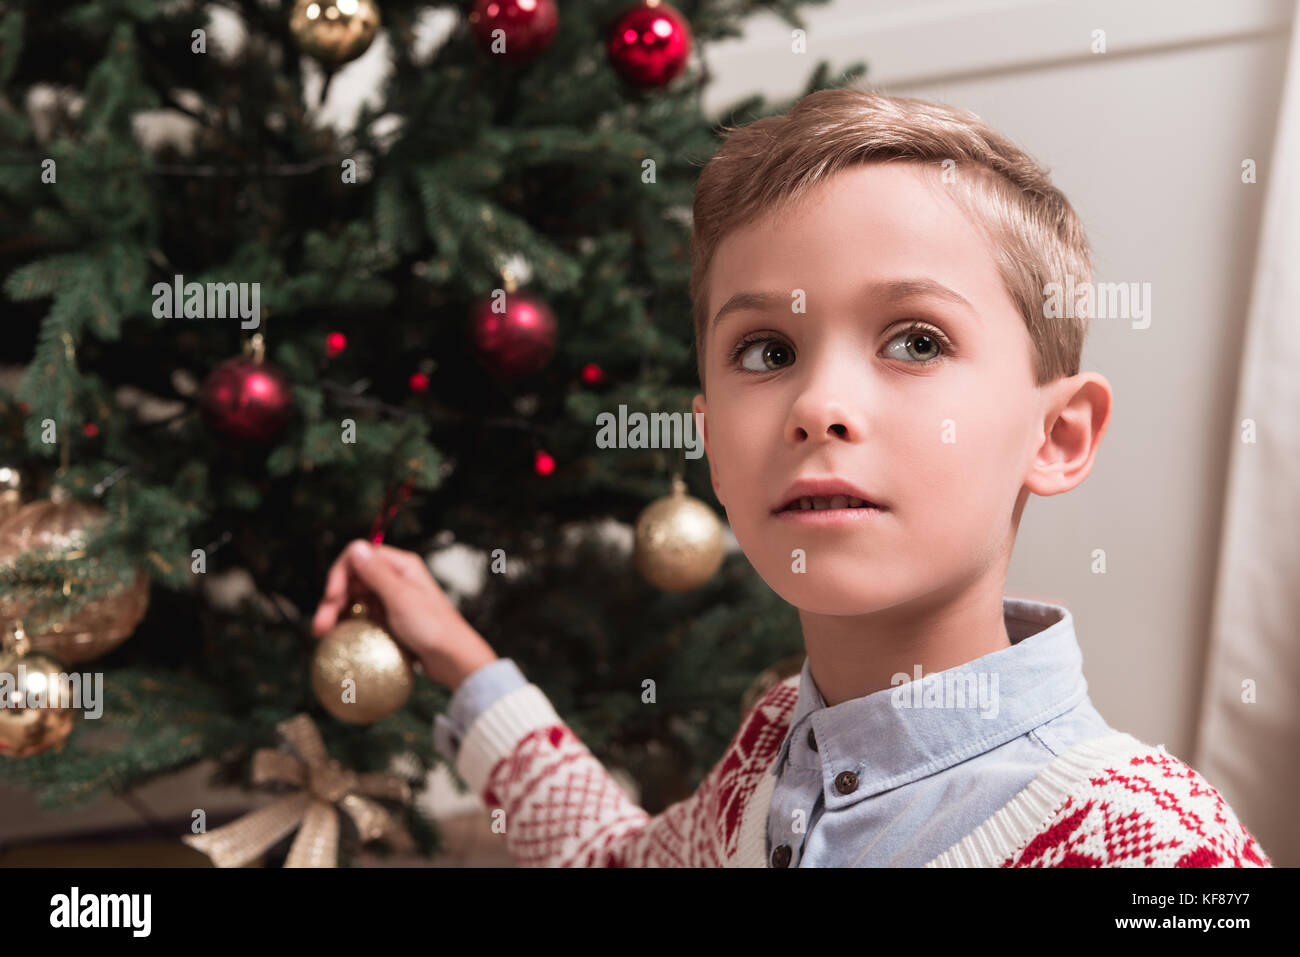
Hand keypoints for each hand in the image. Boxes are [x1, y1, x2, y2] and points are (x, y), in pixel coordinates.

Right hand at [312, 539, 498, 690]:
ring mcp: (391, 599)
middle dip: (332, 599)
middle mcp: (394, 578)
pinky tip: (339, 637)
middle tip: (321, 626)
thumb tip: (356, 548)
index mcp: (400, 565)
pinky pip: (363, 615)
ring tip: (323, 634)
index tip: (332, 597)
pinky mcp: (389, 618)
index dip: (340, 574)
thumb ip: (377, 573)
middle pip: (352, 579)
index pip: (358, 556)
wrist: (453, 659)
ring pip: (354, 598)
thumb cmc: (433, 628)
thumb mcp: (402, 598)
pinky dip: (349, 623)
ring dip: (336, 613)